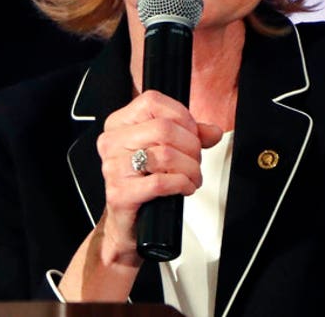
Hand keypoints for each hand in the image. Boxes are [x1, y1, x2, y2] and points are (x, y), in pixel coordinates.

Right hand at [95, 90, 223, 267]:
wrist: (126, 223)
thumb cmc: (144, 184)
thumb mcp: (166, 151)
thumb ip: (191, 135)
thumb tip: (213, 131)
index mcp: (119, 125)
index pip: (152, 101)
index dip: (181, 116)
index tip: (192, 133)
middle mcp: (111, 143)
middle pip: (164, 128)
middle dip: (191, 146)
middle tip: (195, 161)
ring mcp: (113, 168)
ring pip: (165, 155)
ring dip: (190, 168)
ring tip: (191, 177)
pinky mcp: (119, 194)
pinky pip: (160, 182)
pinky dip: (181, 184)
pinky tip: (183, 188)